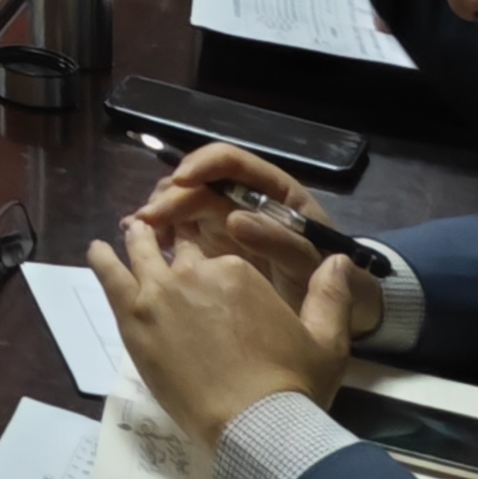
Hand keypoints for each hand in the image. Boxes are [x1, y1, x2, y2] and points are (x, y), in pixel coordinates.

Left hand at [90, 216, 358, 447]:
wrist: (256, 426)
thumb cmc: (294, 384)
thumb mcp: (327, 340)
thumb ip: (331, 295)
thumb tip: (342, 260)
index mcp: (237, 269)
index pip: (216, 251)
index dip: (212, 259)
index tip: (210, 267)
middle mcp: (194, 270)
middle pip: (177, 248)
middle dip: (174, 243)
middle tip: (166, 242)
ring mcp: (159, 292)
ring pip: (139, 251)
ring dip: (136, 239)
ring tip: (132, 233)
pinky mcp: (133, 319)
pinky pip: (110, 276)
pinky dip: (102, 260)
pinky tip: (97, 251)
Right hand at [122, 145, 377, 328]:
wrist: (338, 316)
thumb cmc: (332, 282)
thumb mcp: (313, 264)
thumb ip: (281, 242)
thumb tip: (235, 219)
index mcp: (275, 192)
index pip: (232, 162)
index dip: (204, 165)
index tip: (181, 181)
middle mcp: (245, 199)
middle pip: (200, 183)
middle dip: (171, 194)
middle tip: (147, 219)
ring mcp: (226, 221)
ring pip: (184, 203)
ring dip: (159, 211)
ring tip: (138, 231)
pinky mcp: (213, 247)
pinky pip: (181, 232)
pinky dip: (160, 234)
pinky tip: (142, 244)